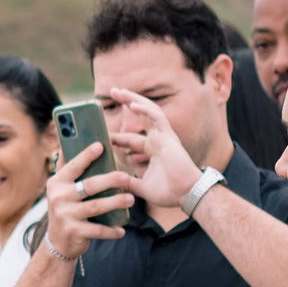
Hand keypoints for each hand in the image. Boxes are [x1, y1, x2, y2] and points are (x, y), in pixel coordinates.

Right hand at [41, 141, 128, 260]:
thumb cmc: (66, 208)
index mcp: (57, 183)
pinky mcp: (74, 231)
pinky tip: (122, 230)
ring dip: (115, 203)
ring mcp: (66, 215)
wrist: (58, 241)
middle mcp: (59, 197)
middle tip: (127, 177)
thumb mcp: (61, 189)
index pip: (73, 166)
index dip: (86, 156)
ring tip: (130, 199)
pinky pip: (97, 230)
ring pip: (96, 207)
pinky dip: (111, 231)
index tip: (101, 146)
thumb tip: (69, 143)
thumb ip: (67, 169)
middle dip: (109, 180)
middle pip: (89, 186)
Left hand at [97, 85, 203, 211]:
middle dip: (127, 103)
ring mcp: (164, 136)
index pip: (131, 138)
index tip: (101, 132)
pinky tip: (132, 104)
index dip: (117, 135)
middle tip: (112, 92)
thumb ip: (127, 181)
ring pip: (148, 110)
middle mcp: (158, 139)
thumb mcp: (141, 186)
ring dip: (133, 99)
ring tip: (118, 91)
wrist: (186, 194)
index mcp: (152, 150)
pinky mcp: (168, 136)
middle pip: (140, 116)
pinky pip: (156, 117)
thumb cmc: (169, 192)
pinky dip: (144, 110)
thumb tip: (112, 181)